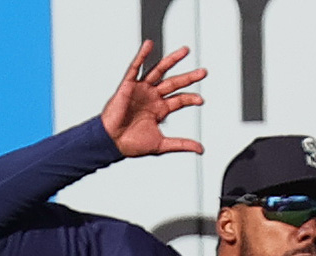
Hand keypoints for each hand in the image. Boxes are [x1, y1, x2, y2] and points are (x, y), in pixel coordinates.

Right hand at [101, 40, 206, 156]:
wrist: (112, 142)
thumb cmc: (131, 143)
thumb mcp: (161, 144)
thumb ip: (181, 144)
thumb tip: (200, 149)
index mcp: (159, 109)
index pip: (179, 100)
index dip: (190, 99)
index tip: (201, 100)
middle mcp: (152, 97)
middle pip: (174, 83)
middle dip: (189, 78)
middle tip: (203, 72)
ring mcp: (141, 90)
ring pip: (159, 71)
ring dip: (172, 61)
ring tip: (185, 52)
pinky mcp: (128, 86)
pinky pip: (135, 68)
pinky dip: (141, 56)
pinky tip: (149, 45)